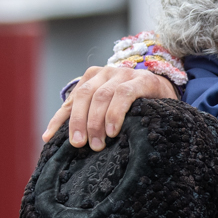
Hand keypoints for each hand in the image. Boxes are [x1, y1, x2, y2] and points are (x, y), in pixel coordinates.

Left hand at [44, 65, 179, 150]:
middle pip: (85, 95)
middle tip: (79, 144)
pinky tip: (113, 130)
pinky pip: (124, 95)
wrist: (167, 94)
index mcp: (94, 77)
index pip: (73, 99)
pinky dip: (115, 113)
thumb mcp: (108, 109)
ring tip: (97, 144)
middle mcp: (106, 72)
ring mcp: (124, 74)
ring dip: (96, 122)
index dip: (60, 119)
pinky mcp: (142, 80)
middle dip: (79, 121)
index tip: (49, 138)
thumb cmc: (135, 106)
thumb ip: (86, 117)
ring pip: (102, 96)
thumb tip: (49, 137)